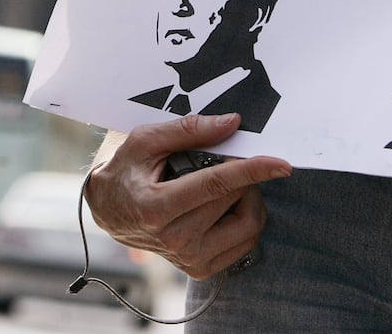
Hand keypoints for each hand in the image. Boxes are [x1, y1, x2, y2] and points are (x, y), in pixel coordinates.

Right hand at [84, 114, 291, 279]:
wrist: (109, 209)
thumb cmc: (126, 170)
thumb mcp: (146, 140)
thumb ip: (189, 130)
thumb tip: (232, 124)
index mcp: (156, 207)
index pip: (216, 185)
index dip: (252, 170)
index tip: (282, 163)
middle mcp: (173, 239)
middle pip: (234, 200)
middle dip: (243, 175)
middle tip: (227, 160)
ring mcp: (187, 258)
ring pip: (247, 225)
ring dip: (248, 199)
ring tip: (229, 185)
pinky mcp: (199, 268)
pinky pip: (245, 243)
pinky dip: (244, 219)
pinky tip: (226, 206)